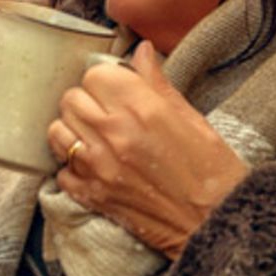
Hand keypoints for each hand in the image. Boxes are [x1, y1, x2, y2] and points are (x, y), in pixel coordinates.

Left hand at [45, 41, 246, 258]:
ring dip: (72, 130)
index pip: (95, 74)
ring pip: (57, 131)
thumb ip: (157, 82)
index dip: (106, 80)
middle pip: (71, 98)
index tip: (116, 89)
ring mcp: (98, 166)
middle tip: (106, 112)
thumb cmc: (212, 171)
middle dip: (87, 101)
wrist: (218, 223)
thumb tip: (141, 51)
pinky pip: (61, 171)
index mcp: (140, 108)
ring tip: (94, 136)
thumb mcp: (191, 118)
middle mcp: (114, 133)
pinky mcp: (92, 195)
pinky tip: (94, 166)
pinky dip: (72, 167)